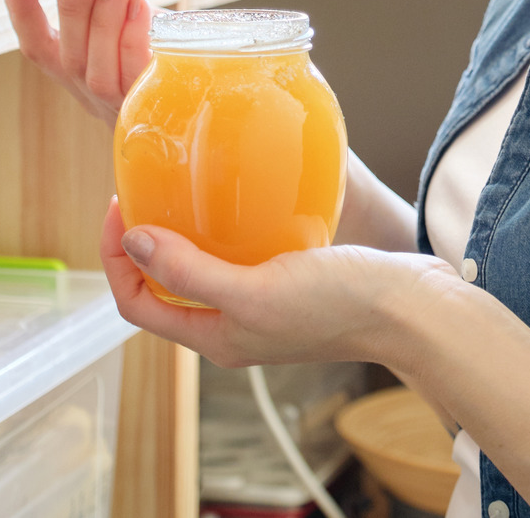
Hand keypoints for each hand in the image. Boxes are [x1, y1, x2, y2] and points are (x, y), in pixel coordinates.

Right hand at [1, 0, 152, 125]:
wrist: (206, 88)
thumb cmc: (162, 44)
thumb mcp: (130, 15)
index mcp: (75, 71)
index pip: (37, 44)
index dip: (20, 7)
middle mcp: (90, 94)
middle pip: (68, 57)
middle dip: (69, 5)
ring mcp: (120, 107)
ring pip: (97, 71)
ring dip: (102, 19)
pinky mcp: (154, 109)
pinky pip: (137, 75)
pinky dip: (133, 39)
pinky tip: (140, 6)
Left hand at [100, 198, 459, 368]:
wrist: (413, 308)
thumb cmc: (340, 305)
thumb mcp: (255, 288)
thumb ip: (191, 271)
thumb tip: (133, 240)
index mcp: (217, 339)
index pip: (137, 304)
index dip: (116, 259)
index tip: (121, 208)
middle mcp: (234, 327)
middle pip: (164, 288)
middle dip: (142, 244)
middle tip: (143, 191)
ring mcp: (264, 306)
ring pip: (202, 270)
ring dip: (182, 234)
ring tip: (180, 190)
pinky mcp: (292, 282)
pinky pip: (241, 255)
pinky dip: (227, 228)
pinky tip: (238, 198)